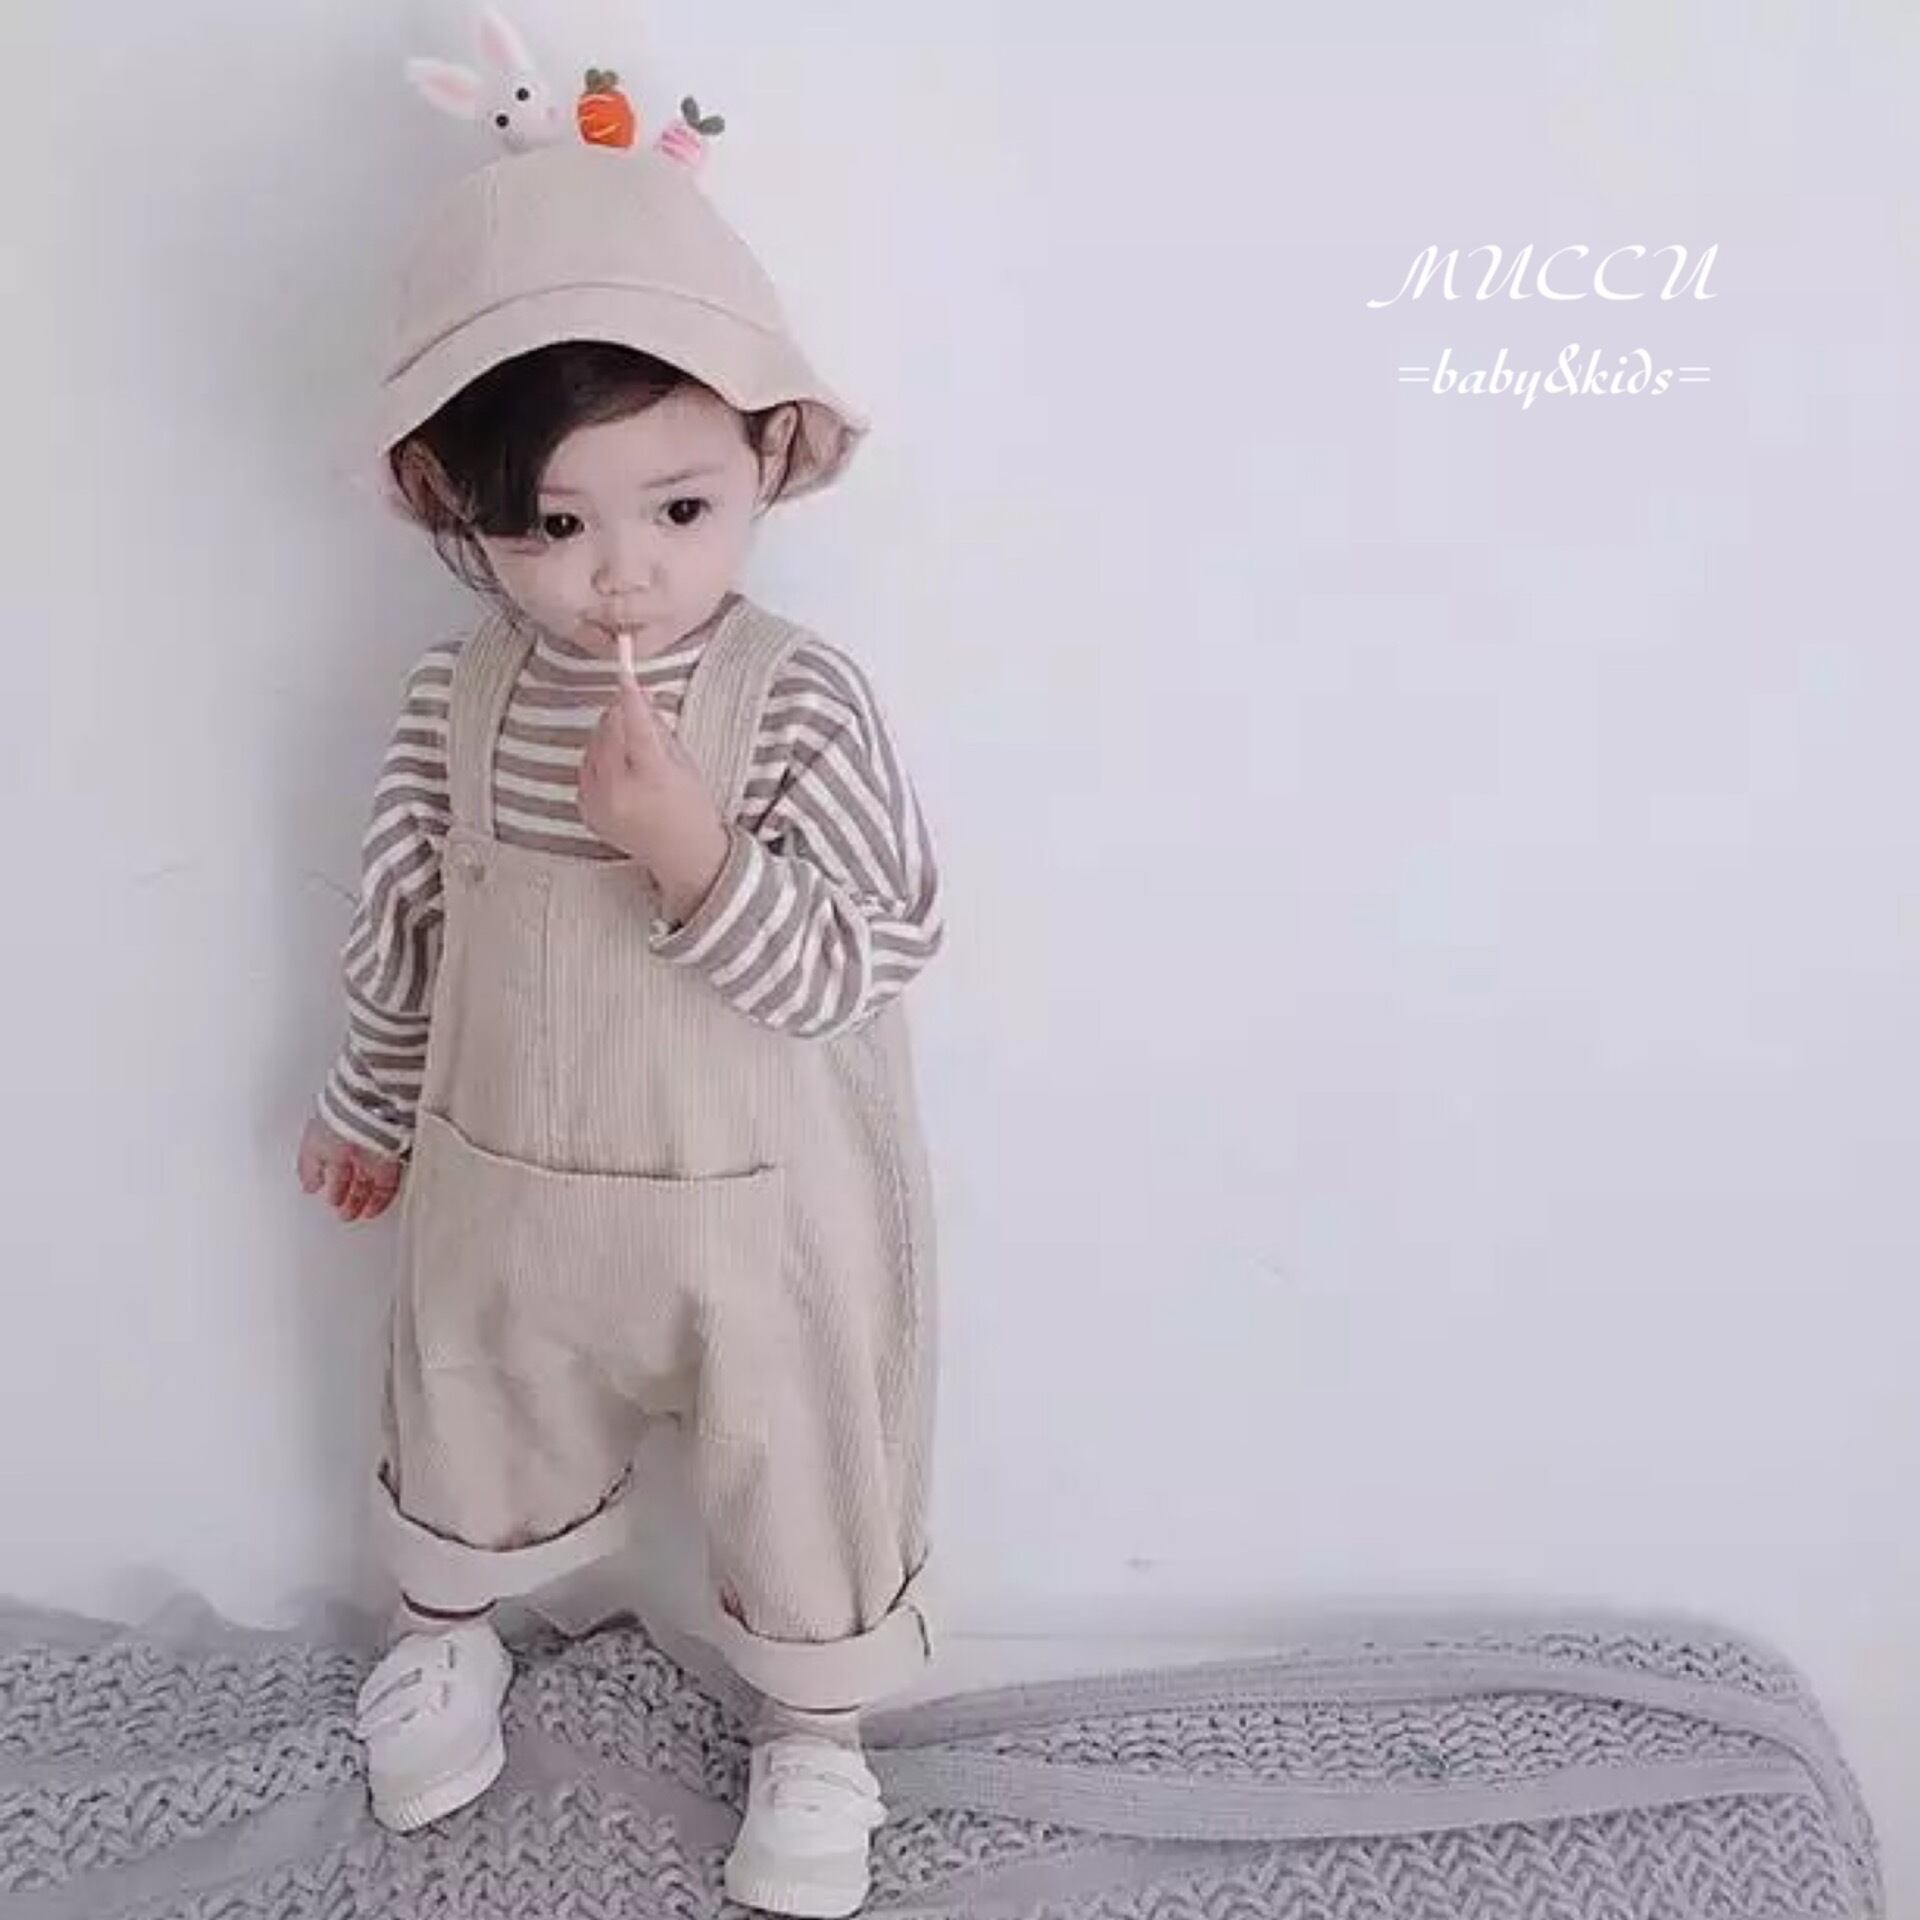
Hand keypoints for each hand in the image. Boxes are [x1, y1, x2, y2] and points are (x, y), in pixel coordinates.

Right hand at [297, 1117, 403, 1223]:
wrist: (367, 1114)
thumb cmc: (338, 1124)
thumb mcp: (312, 1148)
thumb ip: (309, 1170)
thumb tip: (309, 1186)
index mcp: (334, 1135)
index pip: (332, 1162)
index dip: (328, 1180)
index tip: (325, 1194)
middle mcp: (356, 1143)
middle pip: (352, 1173)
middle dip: (345, 1193)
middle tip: (341, 1211)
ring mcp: (376, 1152)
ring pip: (368, 1181)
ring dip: (359, 1200)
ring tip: (351, 1215)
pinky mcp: (394, 1161)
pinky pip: (386, 1185)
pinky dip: (379, 1200)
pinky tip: (371, 1211)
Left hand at [579, 646, 730, 921]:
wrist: (682, 856)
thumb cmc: (691, 807)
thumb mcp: (684, 763)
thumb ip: (658, 729)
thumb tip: (638, 695)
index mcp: (652, 777)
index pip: (636, 725)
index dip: (630, 696)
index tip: (626, 672)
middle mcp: (619, 791)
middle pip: (608, 730)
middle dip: (621, 717)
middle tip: (640, 719)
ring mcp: (598, 803)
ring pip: (592, 746)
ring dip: (610, 738)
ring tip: (634, 755)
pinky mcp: (586, 810)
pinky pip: (585, 768)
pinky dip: (599, 761)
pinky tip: (622, 774)